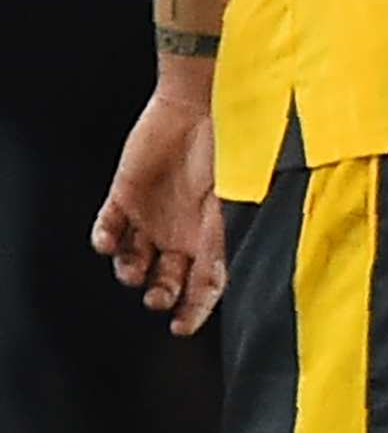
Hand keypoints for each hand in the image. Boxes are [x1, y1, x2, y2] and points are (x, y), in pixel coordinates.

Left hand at [91, 85, 225, 334]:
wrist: (201, 104)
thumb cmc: (230, 149)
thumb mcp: (236, 201)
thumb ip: (226, 241)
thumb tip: (223, 284)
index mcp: (214, 235)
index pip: (206, 285)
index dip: (195, 310)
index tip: (181, 328)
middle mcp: (182, 231)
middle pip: (167, 280)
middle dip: (161, 295)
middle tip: (157, 297)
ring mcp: (152, 215)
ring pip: (133, 261)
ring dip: (130, 271)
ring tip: (134, 266)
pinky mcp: (124, 196)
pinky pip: (107, 229)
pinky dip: (105, 240)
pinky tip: (110, 242)